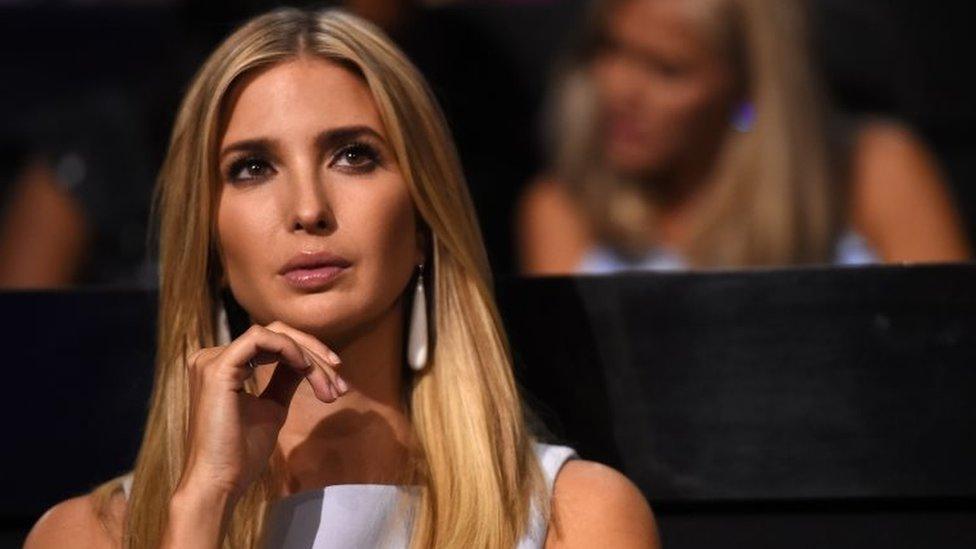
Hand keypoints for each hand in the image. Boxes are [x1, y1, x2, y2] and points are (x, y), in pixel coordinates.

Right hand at [176, 321, 346, 502]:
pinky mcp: (217, 367)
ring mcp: (212, 359)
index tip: (336, 382)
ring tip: (328, 387)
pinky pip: (260, 338)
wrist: (220, 482)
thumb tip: (307, 361)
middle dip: (315, 354)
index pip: (273, 343)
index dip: (310, 354)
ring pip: (274, 335)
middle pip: (276, 334)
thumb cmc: (242, 452)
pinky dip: (290, 349)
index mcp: (224, 365)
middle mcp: (213, 356)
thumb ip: (285, 379)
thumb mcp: (272, 407)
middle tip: (339, 385)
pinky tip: (307, 368)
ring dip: (309, 357)